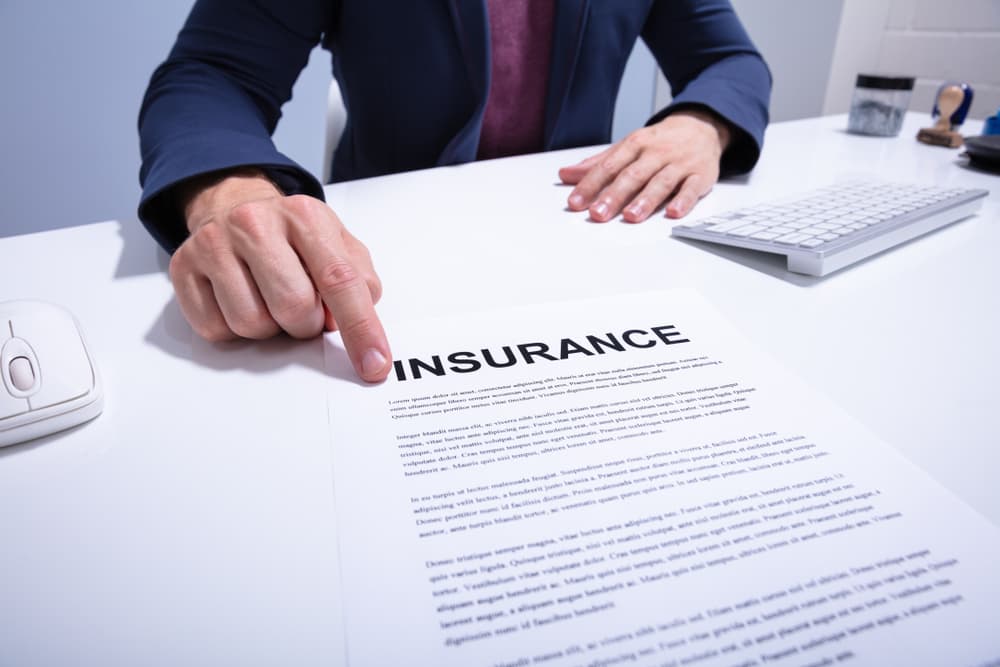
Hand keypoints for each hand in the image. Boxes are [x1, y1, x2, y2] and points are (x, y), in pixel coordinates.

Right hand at [168, 169, 391, 381]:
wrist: (233, 204)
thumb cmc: (291, 234)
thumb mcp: (337, 243)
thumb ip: (358, 281)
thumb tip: (350, 323)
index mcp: (304, 216)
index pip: (339, 280)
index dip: (360, 328)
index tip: (373, 365)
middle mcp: (255, 223)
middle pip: (294, 307)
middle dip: (306, 324)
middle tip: (302, 309)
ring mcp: (214, 244)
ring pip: (252, 324)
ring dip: (270, 327)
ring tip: (269, 300)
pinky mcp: (183, 268)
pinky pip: (216, 329)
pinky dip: (235, 329)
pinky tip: (241, 299)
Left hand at [558, 109, 730, 221]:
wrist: (702, 126)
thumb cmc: (660, 141)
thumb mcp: (627, 146)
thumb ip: (598, 163)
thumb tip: (566, 175)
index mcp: (636, 144)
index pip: (609, 166)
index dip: (590, 184)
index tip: (576, 202)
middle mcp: (656, 153)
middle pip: (633, 175)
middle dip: (614, 195)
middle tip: (598, 213)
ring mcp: (679, 164)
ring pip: (661, 182)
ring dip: (646, 200)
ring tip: (631, 216)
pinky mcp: (700, 175)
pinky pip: (692, 188)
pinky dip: (683, 200)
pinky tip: (673, 213)